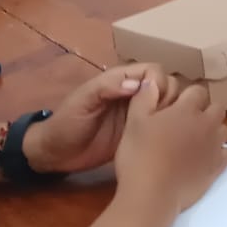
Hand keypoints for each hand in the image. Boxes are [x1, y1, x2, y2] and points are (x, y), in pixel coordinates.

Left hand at [22, 64, 183, 174]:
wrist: (56, 155)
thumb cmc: (66, 123)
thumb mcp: (82, 101)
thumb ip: (107, 87)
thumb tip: (137, 85)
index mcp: (122, 80)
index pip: (154, 70)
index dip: (159, 81)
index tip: (153, 98)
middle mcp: (135, 94)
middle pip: (167, 84)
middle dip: (169, 96)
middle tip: (158, 115)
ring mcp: (139, 113)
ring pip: (169, 103)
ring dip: (171, 110)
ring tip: (161, 126)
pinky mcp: (140, 132)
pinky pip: (161, 123)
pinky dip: (168, 125)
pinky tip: (162, 135)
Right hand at [114, 81, 226, 212]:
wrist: (151, 194)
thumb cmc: (139, 156)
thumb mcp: (133, 122)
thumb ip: (144, 98)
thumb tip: (151, 79)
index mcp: (187, 110)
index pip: (197, 91)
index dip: (186, 97)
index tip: (173, 108)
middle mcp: (207, 123)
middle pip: (215, 108)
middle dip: (203, 112)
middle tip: (182, 124)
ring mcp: (215, 145)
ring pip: (222, 129)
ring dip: (211, 131)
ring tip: (191, 142)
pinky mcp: (217, 166)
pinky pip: (225, 152)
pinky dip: (217, 152)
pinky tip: (201, 158)